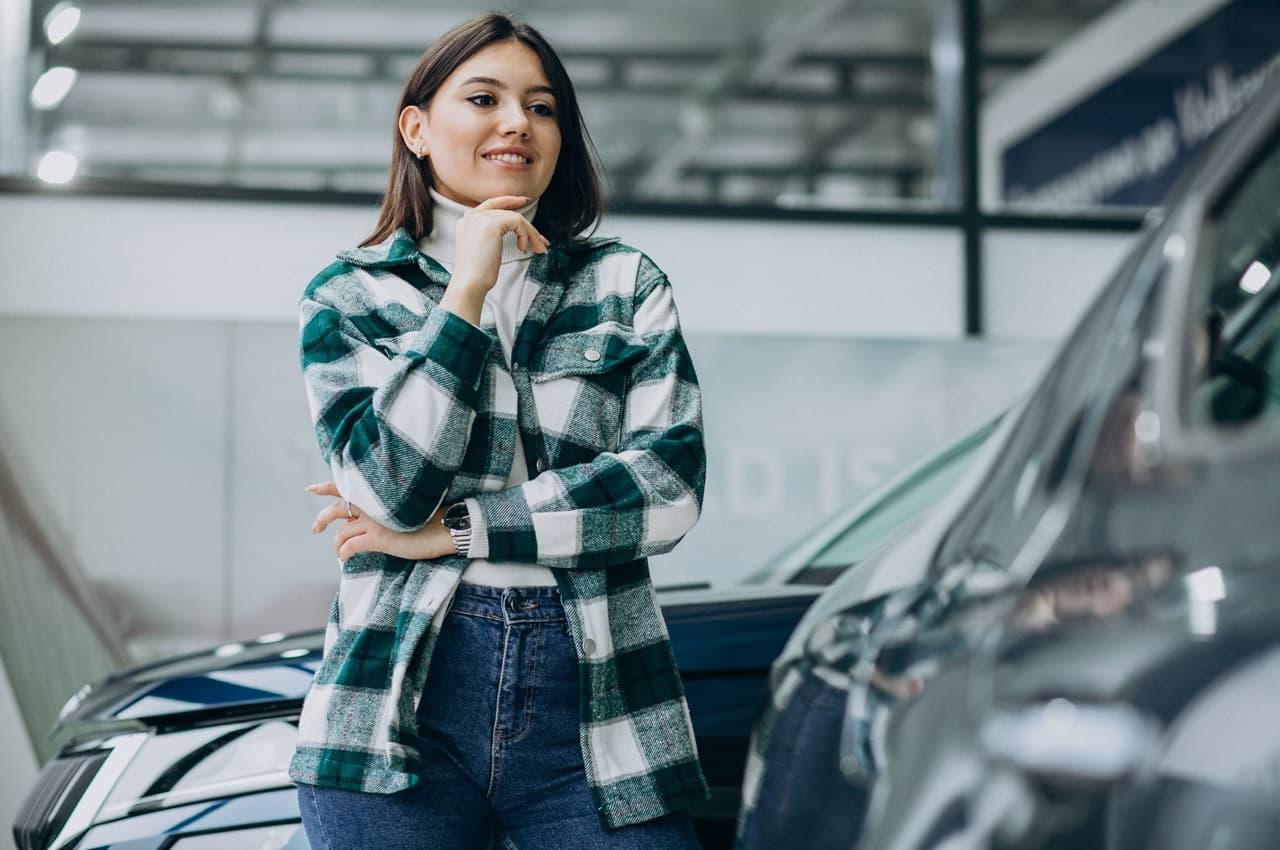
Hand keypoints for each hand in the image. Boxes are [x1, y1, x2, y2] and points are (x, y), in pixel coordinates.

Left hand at [306, 481, 456, 560]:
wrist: (447, 527)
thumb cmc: (433, 517)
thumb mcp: (405, 506)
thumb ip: (385, 507)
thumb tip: (369, 517)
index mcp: (379, 493)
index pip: (346, 486)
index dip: (326, 487)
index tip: (310, 488)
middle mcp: (373, 504)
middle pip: (337, 508)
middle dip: (322, 519)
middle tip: (315, 529)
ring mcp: (374, 521)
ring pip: (341, 533)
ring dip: (337, 544)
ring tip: (339, 552)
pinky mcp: (377, 538)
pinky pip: (349, 547)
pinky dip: (343, 554)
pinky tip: (345, 559)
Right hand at [450, 195, 549, 292]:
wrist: (470, 283)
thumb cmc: (478, 274)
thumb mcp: (484, 249)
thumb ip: (493, 235)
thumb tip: (519, 232)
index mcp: (468, 221)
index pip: (492, 204)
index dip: (510, 201)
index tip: (525, 201)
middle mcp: (472, 215)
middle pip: (508, 212)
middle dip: (528, 227)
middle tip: (542, 242)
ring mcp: (480, 217)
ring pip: (516, 218)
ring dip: (531, 234)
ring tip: (538, 249)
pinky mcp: (491, 223)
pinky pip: (518, 222)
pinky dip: (526, 235)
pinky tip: (523, 250)